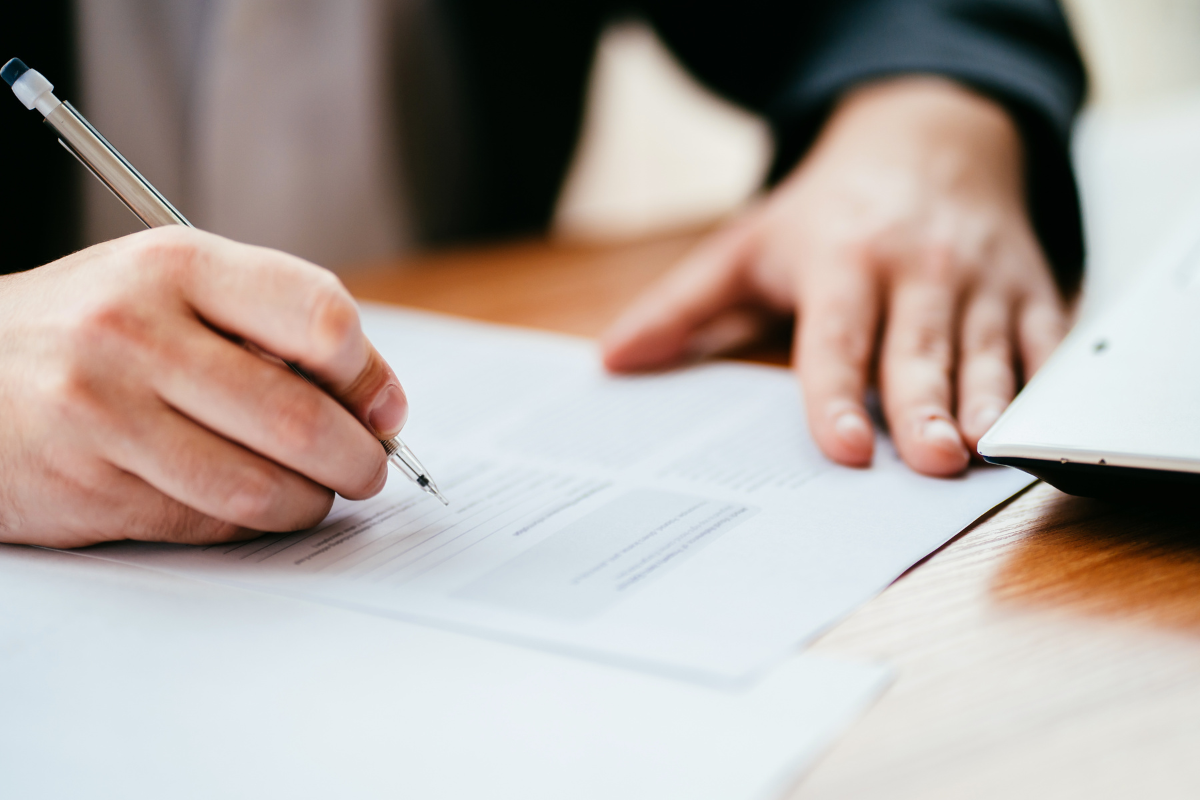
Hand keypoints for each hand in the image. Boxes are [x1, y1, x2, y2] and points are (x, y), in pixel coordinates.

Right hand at [0, 227, 407, 547]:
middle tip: (368, 468)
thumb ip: (272, 322)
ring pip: (261, 486)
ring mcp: (106, 415)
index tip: (383, 407)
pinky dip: (254, 523)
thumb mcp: (174, 285)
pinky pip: (210, 523)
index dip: (369, 374)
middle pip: (299, 417)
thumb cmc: (93, 327)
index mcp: (177, 266)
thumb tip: (377, 399)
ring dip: (311, 501)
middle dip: (358, 458)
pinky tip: (256, 505)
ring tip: (317, 492)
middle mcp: (137, 334)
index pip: (319, 316)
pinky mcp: (89, 486)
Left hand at [602, 77, 1067, 476]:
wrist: (929, 141)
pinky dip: (1044, 381)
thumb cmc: (829, 211)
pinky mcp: (1030, 289)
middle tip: (929, 462)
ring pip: (988, 350)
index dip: (838, 393)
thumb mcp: (746, 246)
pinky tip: (1035, 426)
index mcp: (841, 262)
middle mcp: (914, 270)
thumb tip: (611, 360)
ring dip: (988, 403)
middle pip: (918, 348)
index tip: (842, 446)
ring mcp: (979, 281)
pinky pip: (1045, 339)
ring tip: (982, 454)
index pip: (836, 338)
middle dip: (925, 406)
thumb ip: (682, 306)